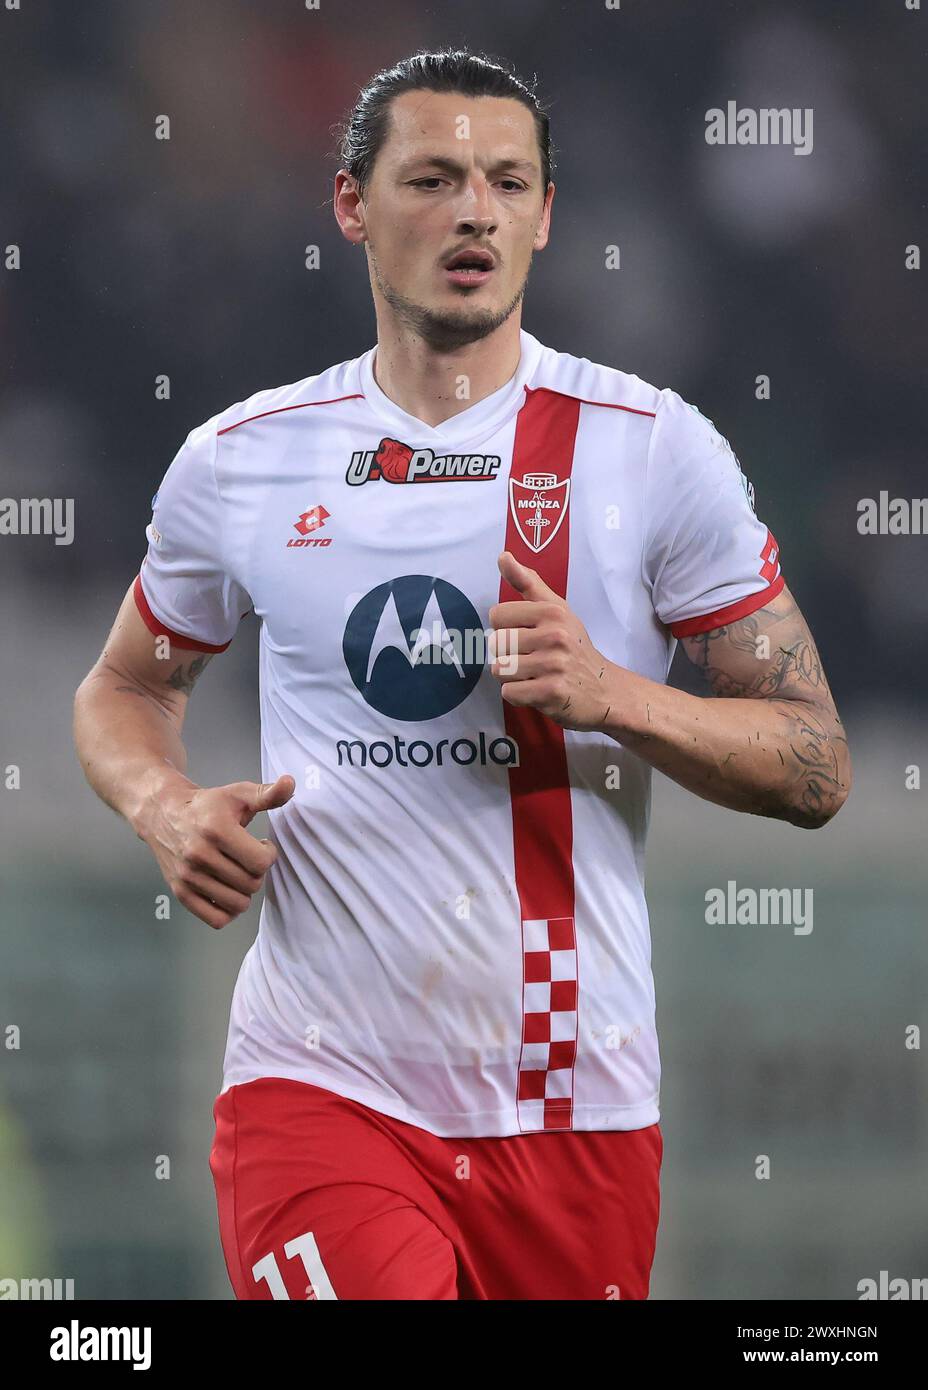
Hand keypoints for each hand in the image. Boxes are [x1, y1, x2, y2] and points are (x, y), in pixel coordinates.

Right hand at [140, 772, 295, 928]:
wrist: (164, 813)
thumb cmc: (207, 805)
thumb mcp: (238, 794)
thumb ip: (267, 794)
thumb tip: (290, 783)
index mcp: (216, 830)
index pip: (260, 862)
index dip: (268, 855)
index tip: (261, 845)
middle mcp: (199, 855)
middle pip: (250, 884)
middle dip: (257, 872)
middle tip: (248, 859)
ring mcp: (188, 876)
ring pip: (237, 904)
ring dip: (244, 891)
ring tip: (238, 873)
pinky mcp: (180, 892)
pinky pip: (216, 919)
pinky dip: (228, 911)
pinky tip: (228, 892)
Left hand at [488, 551, 611, 730]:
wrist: (604, 689)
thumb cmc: (574, 646)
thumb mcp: (557, 609)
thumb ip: (527, 582)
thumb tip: (503, 556)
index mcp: (553, 612)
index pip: (497, 615)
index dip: (506, 628)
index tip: (527, 635)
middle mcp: (555, 636)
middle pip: (496, 643)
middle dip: (507, 654)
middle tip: (532, 658)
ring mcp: (554, 665)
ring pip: (499, 669)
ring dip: (512, 676)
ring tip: (534, 674)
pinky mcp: (551, 692)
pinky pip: (509, 692)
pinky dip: (518, 695)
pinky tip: (537, 689)